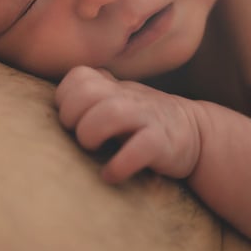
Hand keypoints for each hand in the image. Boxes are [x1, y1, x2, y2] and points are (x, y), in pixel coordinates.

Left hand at [54, 66, 200, 183]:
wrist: (196, 134)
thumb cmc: (143, 119)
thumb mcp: (118, 100)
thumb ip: (90, 94)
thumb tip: (54, 101)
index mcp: (114, 87)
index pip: (78, 76)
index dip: (66, 99)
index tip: (72, 119)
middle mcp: (129, 97)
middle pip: (87, 91)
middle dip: (73, 117)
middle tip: (80, 136)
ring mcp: (147, 117)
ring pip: (111, 113)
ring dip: (92, 133)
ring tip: (93, 149)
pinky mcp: (163, 143)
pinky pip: (139, 149)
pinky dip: (119, 164)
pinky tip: (111, 174)